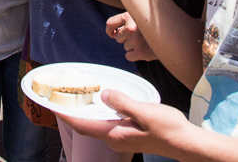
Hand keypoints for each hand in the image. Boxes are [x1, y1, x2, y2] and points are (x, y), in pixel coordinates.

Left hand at [57, 89, 192, 156]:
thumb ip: (123, 103)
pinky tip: (101, 102)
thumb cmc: (168, 129)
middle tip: (61, 96)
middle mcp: (114, 138)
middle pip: (87, 125)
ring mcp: (121, 138)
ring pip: (97, 123)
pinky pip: (108, 122)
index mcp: (115, 134)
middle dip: (72, 112)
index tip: (51, 106)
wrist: (185, 143)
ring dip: (86, 112)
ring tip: (75, 97)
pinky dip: (100, 112)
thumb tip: (105, 95)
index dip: (66, 116)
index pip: (83, 125)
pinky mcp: (128, 134)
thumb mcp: (145, 112)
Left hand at [107, 12, 156, 61]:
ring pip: (125, 47)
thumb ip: (129, 20)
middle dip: (127, 39)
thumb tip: (113, 34)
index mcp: (130, 15)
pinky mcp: (140, 52)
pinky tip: (145, 50)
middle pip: (118, 37)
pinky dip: (135, 56)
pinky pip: (128, 56)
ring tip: (146, 42)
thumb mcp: (143, 15)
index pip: (110, 23)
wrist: (174, 36)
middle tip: (141, 37)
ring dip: (133, 47)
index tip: (113, 34)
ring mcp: (135, 40)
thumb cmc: (157, 25)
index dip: (110, 30)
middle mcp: (131, 27)